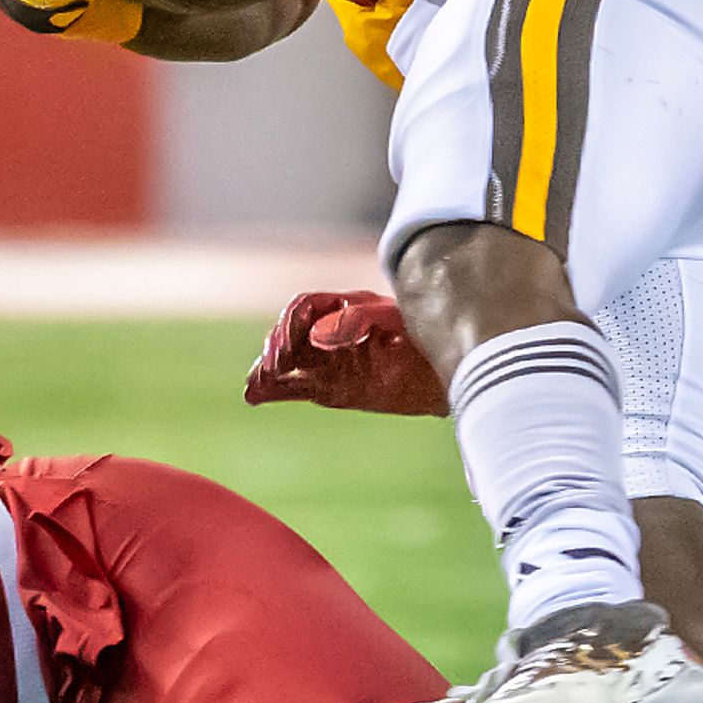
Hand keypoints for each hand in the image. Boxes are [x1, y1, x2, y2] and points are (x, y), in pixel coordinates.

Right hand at [246, 290, 446, 415]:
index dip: (291, 323)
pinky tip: (253, 395)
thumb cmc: (425, 338)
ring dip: (267, 370)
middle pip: (290, 334)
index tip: (288, 344)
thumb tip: (317, 335)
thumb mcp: (395, 321)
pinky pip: (295, 387)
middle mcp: (332, 333)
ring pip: (288, 362)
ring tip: (255, 384)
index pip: (304, 307)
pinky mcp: (332, 388)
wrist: (449, 375)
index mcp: (345, 308)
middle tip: (273, 367)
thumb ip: (356, 322)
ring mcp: (330, 362)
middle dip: (276, 347)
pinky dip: (273, 391)